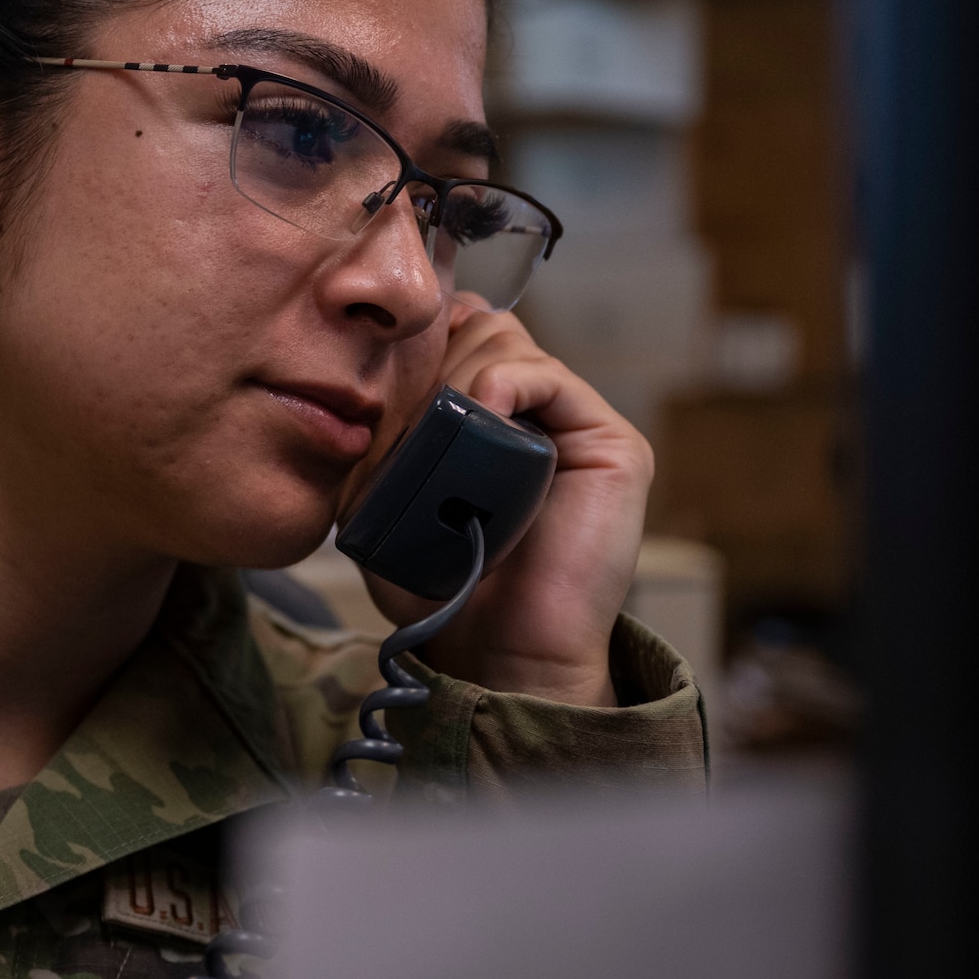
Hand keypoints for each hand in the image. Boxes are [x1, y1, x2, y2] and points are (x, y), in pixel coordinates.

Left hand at [359, 303, 650, 707]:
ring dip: (457, 374)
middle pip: (476, 327)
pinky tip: (481, 411)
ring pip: (506, 342)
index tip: (379, 387)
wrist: (499, 652)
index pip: (451, 335)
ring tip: (439, 432)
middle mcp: (536, 412)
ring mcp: (576, 424)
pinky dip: (504, 382)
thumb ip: (380, 441)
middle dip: (429, 360)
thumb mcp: (386, 502)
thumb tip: (367, 385)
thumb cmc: (444, 589)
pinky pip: (551, 376)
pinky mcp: (611, 443)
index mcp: (487, 417)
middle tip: (405, 417)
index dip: (414, 348)